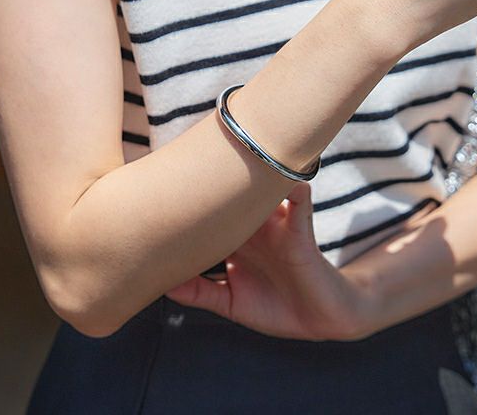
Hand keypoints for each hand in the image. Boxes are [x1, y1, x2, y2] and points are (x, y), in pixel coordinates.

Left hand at [164, 182, 376, 341]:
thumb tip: (164, 286)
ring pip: (261, 191)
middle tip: (182, 164)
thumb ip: (200, 293)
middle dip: (208, 179)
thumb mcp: (231, 303)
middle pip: (228, 195)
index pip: (206, 214)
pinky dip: (295, 191)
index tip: (158, 191)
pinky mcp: (300, 232)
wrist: (318, 319)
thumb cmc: (274, 305)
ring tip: (230, 158)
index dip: (185, 203)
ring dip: (248, 178)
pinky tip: (289, 183)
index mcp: (233, 239)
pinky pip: (300, 204)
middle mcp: (252, 226)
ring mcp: (275, 225)